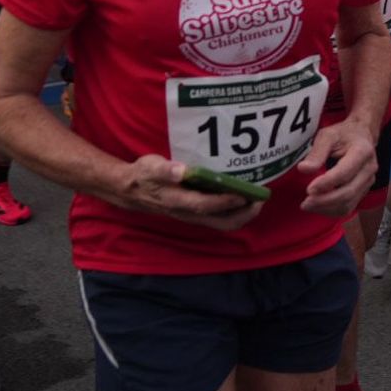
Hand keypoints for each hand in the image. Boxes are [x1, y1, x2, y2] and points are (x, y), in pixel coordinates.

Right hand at [116, 155, 265, 230]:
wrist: (130, 191)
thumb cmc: (143, 175)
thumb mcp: (150, 167)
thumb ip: (165, 170)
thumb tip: (180, 171)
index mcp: (177, 201)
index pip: (206, 205)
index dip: (226, 202)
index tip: (245, 194)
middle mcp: (187, 213)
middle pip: (220, 222)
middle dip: (243, 214)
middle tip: (260, 200)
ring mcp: (191, 216)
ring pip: (221, 223)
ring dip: (241, 215)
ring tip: (256, 200)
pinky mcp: (194, 214)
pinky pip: (217, 218)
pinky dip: (233, 212)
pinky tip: (241, 198)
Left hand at [297, 122, 376, 216]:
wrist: (361, 134)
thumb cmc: (342, 134)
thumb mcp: (328, 135)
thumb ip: (316, 152)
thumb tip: (303, 169)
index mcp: (362, 151)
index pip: (345, 173)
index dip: (326, 183)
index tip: (309, 189)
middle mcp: (369, 169)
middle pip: (348, 192)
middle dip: (325, 200)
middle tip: (305, 202)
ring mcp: (368, 182)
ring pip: (349, 203)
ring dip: (327, 208)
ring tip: (308, 206)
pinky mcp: (364, 191)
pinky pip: (349, 207)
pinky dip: (332, 211)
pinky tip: (318, 207)